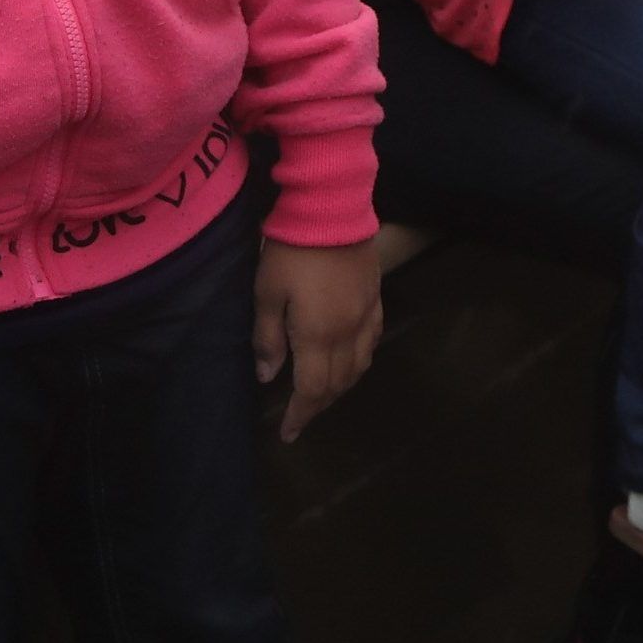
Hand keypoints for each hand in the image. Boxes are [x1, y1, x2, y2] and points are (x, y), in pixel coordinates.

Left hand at [253, 238, 382, 441]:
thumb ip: (267, 338)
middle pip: (338, 384)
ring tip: (323, 394)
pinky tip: (351, 359)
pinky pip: (373, 340)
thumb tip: (268, 376)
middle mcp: (348, 332)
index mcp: (318, 336)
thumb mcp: (267, 293)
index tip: (288, 434)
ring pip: (360, 366)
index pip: (312, 391)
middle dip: (318, 406)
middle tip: (301, 417)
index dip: (301, 416)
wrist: (332, 208)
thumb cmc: (292, 251)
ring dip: (342, 387)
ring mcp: (366, 314)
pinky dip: (361, 360)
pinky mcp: (375, 297)